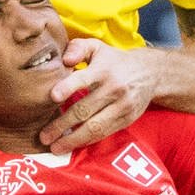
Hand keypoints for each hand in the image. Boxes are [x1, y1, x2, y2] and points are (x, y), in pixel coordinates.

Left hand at [40, 39, 161, 153]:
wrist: (151, 73)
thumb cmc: (115, 61)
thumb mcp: (97, 47)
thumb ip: (77, 48)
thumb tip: (65, 61)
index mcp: (103, 69)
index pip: (84, 79)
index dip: (68, 87)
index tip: (53, 96)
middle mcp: (114, 89)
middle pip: (84, 109)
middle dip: (62, 125)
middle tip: (43, 136)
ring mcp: (122, 107)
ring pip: (94, 127)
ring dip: (73, 139)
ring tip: (55, 148)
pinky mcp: (126, 120)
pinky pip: (104, 133)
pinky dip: (87, 141)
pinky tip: (72, 144)